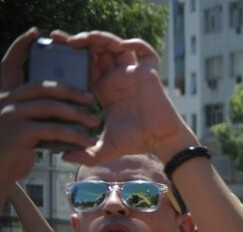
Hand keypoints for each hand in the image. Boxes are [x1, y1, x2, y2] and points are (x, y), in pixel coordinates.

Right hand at [0, 28, 97, 185]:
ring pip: (49, 106)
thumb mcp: (23, 125)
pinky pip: (52, 128)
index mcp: (4, 94)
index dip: (21, 47)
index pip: (9, 64)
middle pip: (40, 85)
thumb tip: (64, 100)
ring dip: (76, 113)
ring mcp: (9, 115)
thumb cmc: (14, 148)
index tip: (35, 34)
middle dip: (69, 89)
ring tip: (95, 120)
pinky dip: (73, 134)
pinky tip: (87, 142)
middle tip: (90, 96)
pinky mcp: (19, 132)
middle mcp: (3, 100)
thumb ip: (36, 110)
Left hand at [52, 30, 197, 163]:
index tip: (55, 50)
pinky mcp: (149, 73)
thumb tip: (63, 157)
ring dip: (101, 38)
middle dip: (81, 41)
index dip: (71, 56)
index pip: (85, 65)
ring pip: (116, 45)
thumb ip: (86, 154)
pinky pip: (145, 51)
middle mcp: (118, 78)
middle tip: (63, 40)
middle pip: (97, 50)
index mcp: (105, 90)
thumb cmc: (137, 142)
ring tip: (87, 39)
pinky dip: (136, 43)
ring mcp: (133, 74)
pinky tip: (123, 46)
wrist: (161, 141)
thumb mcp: (105, 148)